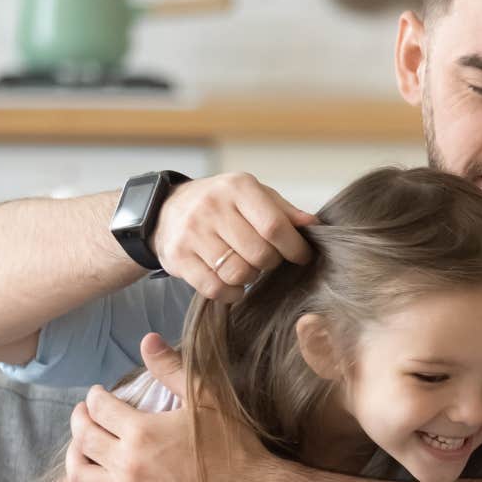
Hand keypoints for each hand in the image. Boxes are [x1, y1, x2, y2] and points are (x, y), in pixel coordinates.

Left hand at [66, 333, 273, 481]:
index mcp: (142, 431)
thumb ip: (172, 369)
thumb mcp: (208, 400)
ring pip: (79, 475)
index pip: (100, 408)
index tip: (98, 395)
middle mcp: (128, 463)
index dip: (95, 397)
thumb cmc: (233, 447)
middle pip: (83, 438)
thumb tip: (148, 339)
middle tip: (83, 415)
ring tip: (81, 448)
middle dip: (78, 420)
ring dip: (74, 457)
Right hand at [150, 172, 316, 302]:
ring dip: (251, 277)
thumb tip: (314, 225)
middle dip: (271, 263)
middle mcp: (212, 207)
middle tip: (267, 259)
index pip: (275, 226)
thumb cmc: (222, 204)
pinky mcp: (178, 257)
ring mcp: (192, 233)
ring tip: (248, 266)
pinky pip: (215, 288)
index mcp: (238, 188)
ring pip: (238, 273)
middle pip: (259, 254)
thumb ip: (284, 211)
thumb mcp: (253, 196)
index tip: (302, 256)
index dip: (295, 248)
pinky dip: (231, 292)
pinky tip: (233, 282)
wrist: (167, 209)